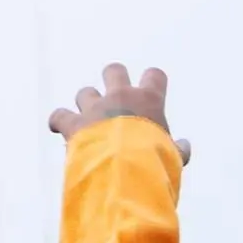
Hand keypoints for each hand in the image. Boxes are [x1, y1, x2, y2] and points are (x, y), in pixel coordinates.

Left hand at [49, 63, 190, 161]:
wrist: (126, 172)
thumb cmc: (156, 165)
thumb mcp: (174, 158)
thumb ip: (179, 150)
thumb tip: (184, 145)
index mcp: (149, 100)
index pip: (155, 75)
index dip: (153, 83)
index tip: (151, 97)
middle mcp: (120, 96)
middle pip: (114, 70)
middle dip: (113, 81)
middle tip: (115, 103)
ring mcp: (94, 108)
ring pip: (85, 92)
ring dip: (87, 106)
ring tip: (92, 126)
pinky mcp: (74, 124)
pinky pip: (59, 115)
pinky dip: (59, 121)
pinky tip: (59, 128)